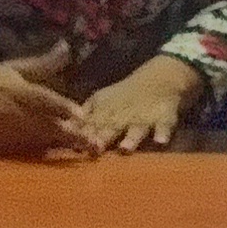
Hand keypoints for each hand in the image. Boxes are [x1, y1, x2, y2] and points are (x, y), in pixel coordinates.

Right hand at [0, 44, 97, 157]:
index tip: (82, 115)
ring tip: (87, 151)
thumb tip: (66, 47)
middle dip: (71, 136)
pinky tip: (61, 154)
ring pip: (38, 142)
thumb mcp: (14, 68)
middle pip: (45, 126)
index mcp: (16, 90)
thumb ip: (42, 64)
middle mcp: (11, 113)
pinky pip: (24, 152)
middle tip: (95, 145)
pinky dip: (42, 153)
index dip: (62, 107)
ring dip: (62, 146)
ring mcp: (3, 132)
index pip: (42, 99)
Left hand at [76, 56, 204, 152]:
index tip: (71, 143)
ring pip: (136, 130)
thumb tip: (61, 128)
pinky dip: (163, 133)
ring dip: (131, 138)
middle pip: (111, 128)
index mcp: (105, 113)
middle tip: (94, 148)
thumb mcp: (101, 102)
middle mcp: (122, 117)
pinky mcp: (164, 119)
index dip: (81, 134)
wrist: (159, 79)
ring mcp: (143, 119)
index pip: (90, 126)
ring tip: (126, 148)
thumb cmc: (123, 97)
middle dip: (102, 138)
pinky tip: (161, 141)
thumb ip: (84, 117)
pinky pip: (165, 127)